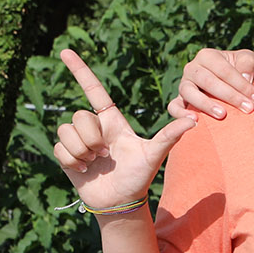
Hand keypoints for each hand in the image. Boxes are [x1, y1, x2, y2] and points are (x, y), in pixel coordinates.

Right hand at [51, 49, 194, 211]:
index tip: (65, 51)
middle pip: (81, 116)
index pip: (93, 90)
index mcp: (112, 119)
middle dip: (93, 139)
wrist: (120, 201)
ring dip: (83, 151)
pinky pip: (60, 148)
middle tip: (106, 155)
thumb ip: (170, 136)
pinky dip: (73, 161)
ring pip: (68, 131)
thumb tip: (193, 120)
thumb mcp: (155, 155)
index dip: (79, 70)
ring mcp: (78, 139)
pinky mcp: (65, 153)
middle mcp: (94, 126)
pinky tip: (85, 170)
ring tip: (96, 163)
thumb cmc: (139, 176)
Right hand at [177, 48, 253, 118]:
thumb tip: (245, 77)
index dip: (242, 85)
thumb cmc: (239, 69)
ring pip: (189, 92)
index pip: (224, 70)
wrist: (228, 83)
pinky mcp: (179, 100)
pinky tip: (195, 121)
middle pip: (208, 81)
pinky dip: (180, 113)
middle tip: (248, 109)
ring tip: (222, 115)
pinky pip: (173, 106)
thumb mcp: (246, 60)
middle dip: (230, 96)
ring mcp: (184, 84)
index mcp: (208, 56)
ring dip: (206, 104)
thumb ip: (247, 63)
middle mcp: (192, 68)